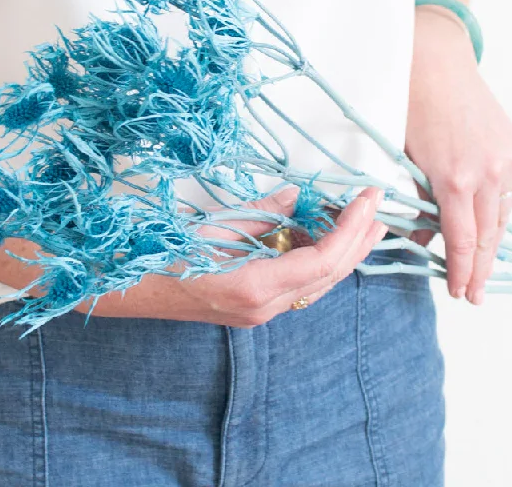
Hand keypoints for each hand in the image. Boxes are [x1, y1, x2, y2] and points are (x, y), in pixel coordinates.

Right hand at [72, 186, 387, 325]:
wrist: (132, 288)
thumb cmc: (165, 252)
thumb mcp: (214, 225)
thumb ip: (262, 213)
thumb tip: (297, 199)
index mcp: (254, 286)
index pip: (321, 261)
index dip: (350, 229)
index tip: (366, 199)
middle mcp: (264, 308)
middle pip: (329, 276)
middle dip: (359, 241)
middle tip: (380, 208)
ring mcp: (260, 313)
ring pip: (318, 284)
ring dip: (342, 251)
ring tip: (360, 220)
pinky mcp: (254, 308)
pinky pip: (298, 285)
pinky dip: (316, 259)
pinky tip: (320, 235)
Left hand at [405, 10, 511, 304]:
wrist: (434, 62)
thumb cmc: (408, 107)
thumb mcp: (402, 159)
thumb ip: (414, 201)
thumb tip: (422, 236)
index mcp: (454, 178)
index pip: (462, 240)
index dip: (462, 271)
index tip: (461, 293)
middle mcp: (488, 172)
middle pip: (489, 235)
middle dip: (482, 268)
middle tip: (475, 294)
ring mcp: (506, 159)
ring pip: (502, 214)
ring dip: (492, 242)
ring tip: (482, 267)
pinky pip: (507, 189)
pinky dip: (497, 209)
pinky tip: (487, 224)